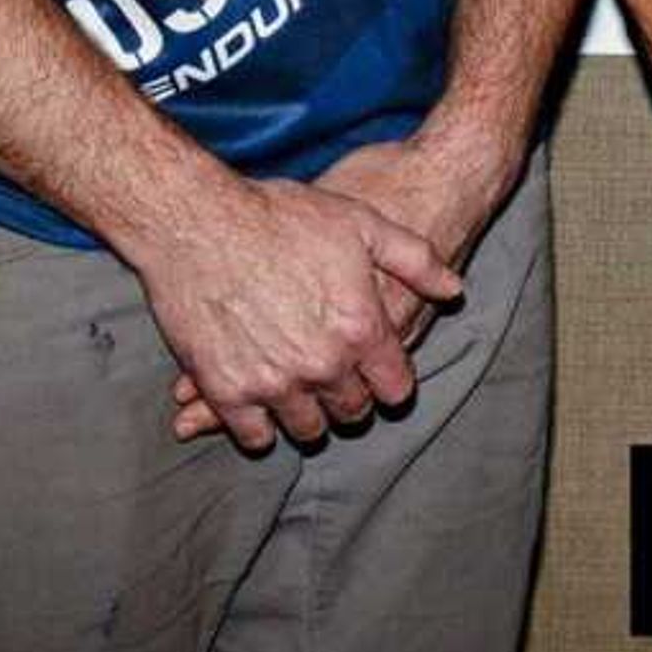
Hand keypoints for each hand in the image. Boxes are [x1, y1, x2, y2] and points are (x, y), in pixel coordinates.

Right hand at [166, 130, 515, 441]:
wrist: (198, 222)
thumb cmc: (282, 216)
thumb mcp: (363, 224)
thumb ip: (415, 261)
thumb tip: (453, 290)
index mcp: (361, 328)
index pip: (394, 388)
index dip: (390, 382)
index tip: (379, 375)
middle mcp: (322, 364)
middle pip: (351, 411)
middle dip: (351, 398)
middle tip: (339, 382)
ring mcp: (272, 382)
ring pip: (306, 428)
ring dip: (308, 415)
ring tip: (303, 392)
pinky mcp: (226, 390)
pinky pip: (253, 434)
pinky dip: (260, 426)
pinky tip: (263, 405)